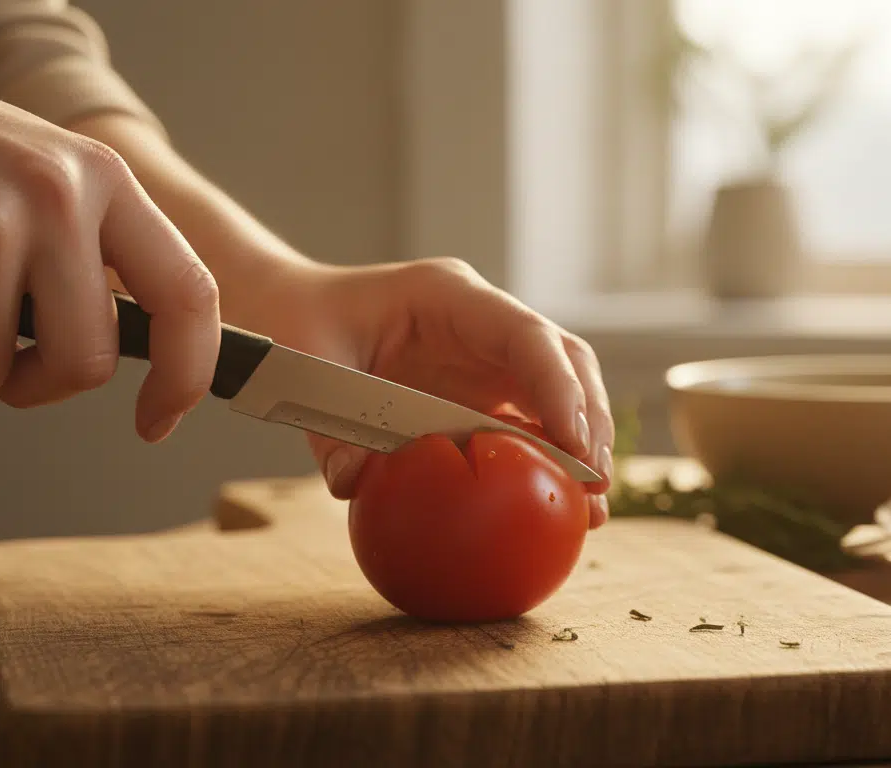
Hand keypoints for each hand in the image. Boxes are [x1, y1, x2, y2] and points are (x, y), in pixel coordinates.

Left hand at [269, 259, 615, 527]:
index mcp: (449, 296)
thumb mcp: (307, 365)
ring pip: (559, 390)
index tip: (576, 443)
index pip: (525, 334)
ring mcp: (487, 353)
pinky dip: (547, 459)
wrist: (293, 311)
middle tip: (596, 482)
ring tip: (590, 508)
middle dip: (589, 419)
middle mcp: (482, 321)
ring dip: (581, 445)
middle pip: (563, 360)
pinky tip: (556, 506)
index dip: (559, 387)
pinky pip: (528, 419)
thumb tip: (354, 484)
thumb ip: (328, 425)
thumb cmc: (300, 324)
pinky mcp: (482, 386)